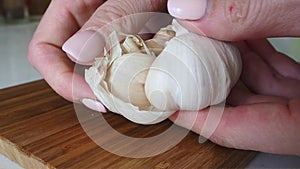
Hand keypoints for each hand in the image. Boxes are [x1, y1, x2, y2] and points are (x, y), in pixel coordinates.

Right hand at [28, 0, 166, 111]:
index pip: (44, 51)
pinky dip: (133, 75)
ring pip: (98, 69)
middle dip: (91, 88)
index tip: (94, 96)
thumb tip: (75, 53)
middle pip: (70, 67)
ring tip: (136, 94)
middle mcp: (86, 23)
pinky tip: (149, 78)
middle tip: (116, 102)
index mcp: (71, 6)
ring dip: (114, 85)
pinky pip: (122, 64)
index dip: (63, 80)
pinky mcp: (128, 39)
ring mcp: (107, 33)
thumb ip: (109, 17)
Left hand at [168, 0, 299, 154]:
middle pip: (241, 109)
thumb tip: (191, 8)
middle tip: (180, 63)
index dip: (193, 116)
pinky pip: (274, 73)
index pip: (234, 129)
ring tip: (204, 40)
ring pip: (256, 87)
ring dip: (227, 61)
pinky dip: (252, 54)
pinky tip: (238, 35)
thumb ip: (253, 15)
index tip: (167, 101)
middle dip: (207, 82)